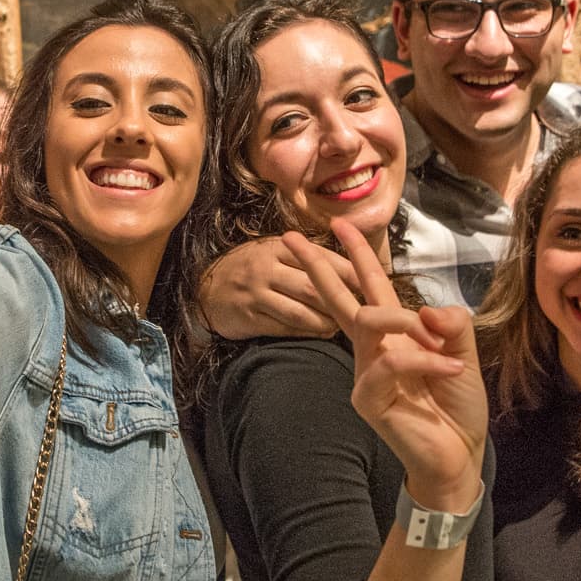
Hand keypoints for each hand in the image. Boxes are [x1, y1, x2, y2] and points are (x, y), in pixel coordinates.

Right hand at [199, 235, 357, 339]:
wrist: (206, 287)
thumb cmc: (252, 268)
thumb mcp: (276, 252)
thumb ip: (308, 258)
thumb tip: (354, 268)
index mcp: (279, 247)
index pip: (323, 258)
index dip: (351, 273)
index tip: (373, 286)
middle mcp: (267, 267)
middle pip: (314, 286)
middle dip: (342, 302)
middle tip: (366, 314)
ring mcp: (257, 292)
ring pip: (301, 310)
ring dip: (326, 321)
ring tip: (344, 327)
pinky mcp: (250, 317)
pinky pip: (285, 327)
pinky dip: (307, 331)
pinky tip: (321, 333)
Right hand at [282, 220, 485, 509]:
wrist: (460, 454)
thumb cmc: (457, 405)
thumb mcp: (464, 355)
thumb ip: (451, 324)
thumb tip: (426, 308)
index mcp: (393, 335)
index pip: (369, 286)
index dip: (356, 254)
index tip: (338, 224)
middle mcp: (373, 349)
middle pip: (339, 298)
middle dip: (318, 266)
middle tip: (290, 239)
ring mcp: (367, 374)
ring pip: (369, 321)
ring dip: (405, 321)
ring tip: (438, 340)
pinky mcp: (368, 399)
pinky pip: (389, 362)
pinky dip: (423, 359)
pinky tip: (451, 369)